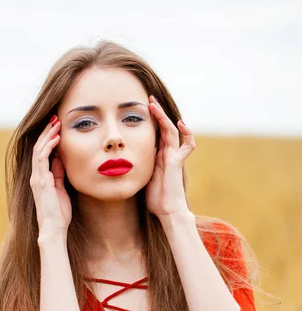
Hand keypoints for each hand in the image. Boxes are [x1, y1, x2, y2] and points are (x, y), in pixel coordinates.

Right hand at [30, 115, 71, 234]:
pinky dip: (48, 146)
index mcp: (41, 178)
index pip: (42, 153)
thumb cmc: (59, 214)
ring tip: (56, 123)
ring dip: (48, 135)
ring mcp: (36, 178)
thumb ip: (58, 174)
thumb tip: (60, 160)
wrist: (54, 228)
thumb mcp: (61, 189)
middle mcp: (36, 176)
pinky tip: (56, 137)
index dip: (49, 139)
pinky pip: (42, 158)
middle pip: (39, 147)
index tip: (57, 128)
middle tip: (56, 118)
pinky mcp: (40, 181)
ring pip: (39, 150)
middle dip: (47, 132)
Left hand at [145, 95, 195, 217]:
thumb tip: (122, 164)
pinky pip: (187, 145)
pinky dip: (187, 134)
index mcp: (158, 156)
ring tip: (154, 104)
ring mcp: (174, 157)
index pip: (156, 133)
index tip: (142, 110)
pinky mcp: (177, 162)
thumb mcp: (142, 178)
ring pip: (171, 131)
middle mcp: (167, 154)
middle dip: (157, 113)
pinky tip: (181, 123)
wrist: (167, 211)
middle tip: (149, 99)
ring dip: (163, 117)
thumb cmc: (156, 199)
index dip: (151, 121)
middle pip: (164, 128)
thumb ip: (138, 168)